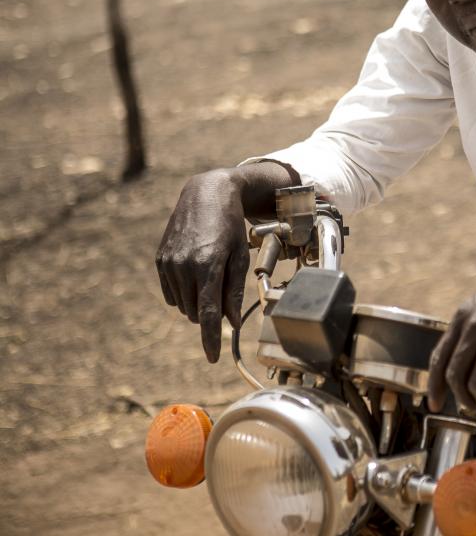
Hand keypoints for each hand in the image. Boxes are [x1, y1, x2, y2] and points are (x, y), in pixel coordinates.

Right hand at [155, 170, 249, 361]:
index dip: (211, 338)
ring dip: (198, 301)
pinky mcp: (159, 260)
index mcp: (207, 266)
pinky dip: (185, 292)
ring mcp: (168, 264)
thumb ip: (234, 291)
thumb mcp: (239, 256)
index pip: (208, 313)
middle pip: (197, 312)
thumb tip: (233, 323)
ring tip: (210, 272)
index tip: (212, 357)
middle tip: (223, 287)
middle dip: (211, 311)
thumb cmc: (230, 225)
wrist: (205, 193)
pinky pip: (171, 294)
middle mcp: (183, 266)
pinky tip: (195, 272)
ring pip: (184, 305)